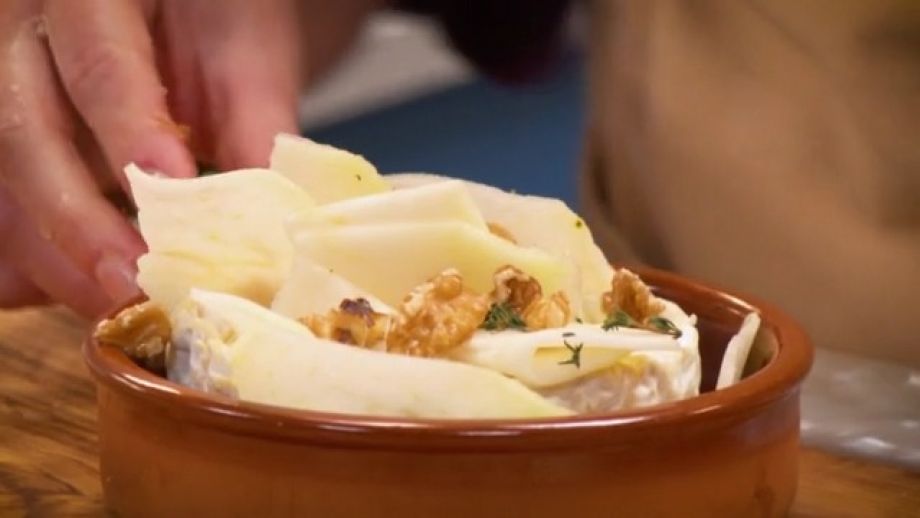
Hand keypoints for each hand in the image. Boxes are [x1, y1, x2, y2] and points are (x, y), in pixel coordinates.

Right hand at [0, 0, 305, 316]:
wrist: (173, 11)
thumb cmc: (213, 17)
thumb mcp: (245, 49)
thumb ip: (254, 119)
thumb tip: (271, 220)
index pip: (98, 62)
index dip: (128, 129)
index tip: (170, 189)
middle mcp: (18, 38)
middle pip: (24, 134)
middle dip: (78, 223)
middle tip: (134, 286)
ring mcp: (1, 95)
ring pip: (4, 184)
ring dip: (54, 258)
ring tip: (119, 308)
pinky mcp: (8, 150)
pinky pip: (0, 215)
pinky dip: (33, 263)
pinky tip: (81, 292)